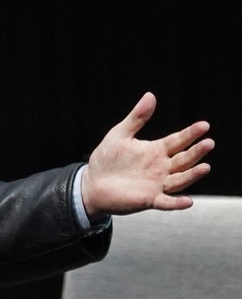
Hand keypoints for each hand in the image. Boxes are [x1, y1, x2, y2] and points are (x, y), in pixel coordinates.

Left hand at [82, 92, 212, 219]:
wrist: (91, 183)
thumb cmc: (107, 159)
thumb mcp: (120, 134)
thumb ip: (137, 117)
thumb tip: (150, 95)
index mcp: (156, 151)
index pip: (178, 141)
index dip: (190, 134)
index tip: (204, 126)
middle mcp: (161, 167)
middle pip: (184, 159)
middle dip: (196, 152)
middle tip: (208, 143)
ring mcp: (157, 184)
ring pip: (180, 179)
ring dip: (192, 175)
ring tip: (205, 167)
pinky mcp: (149, 199)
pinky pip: (166, 202)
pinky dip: (177, 203)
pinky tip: (187, 201)